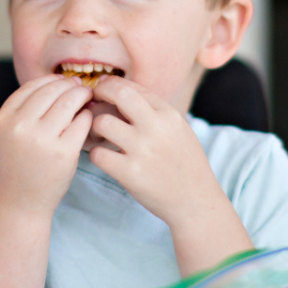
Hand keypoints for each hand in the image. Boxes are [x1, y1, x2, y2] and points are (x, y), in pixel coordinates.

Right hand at [0, 74, 93, 217]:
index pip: (33, 85)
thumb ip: (24, 109)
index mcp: (5, 118)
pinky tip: (86, 120)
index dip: (52, 80)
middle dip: (70, 85)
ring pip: (70, 101)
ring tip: (87, 99)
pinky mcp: (64, 152)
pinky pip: (82, 121)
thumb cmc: (18, 166)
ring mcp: (43, 139)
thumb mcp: (8, 134)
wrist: (20, 203)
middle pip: (53, 89)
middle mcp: (21, 126)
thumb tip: (59, 82)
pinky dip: (87, 116)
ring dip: (82, 95)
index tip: (63, 82)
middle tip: (81, 88)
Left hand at [85, 76, 225, 224]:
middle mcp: (156, 127)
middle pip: (119, 94)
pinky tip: (102, 157)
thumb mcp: (179, 130)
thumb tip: (125, 95)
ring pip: (102, 122)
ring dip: (94, 127)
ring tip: (97, 135)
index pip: (134, 87)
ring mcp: (143, 150)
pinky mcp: (131, 173)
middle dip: (100, 93)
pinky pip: (98, 154)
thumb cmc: (185, 165)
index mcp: (169, 115)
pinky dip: (95, 153)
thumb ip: (156, 112)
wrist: (195, 201)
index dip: (113, 86)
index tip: (104, 91)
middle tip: (92, 102)